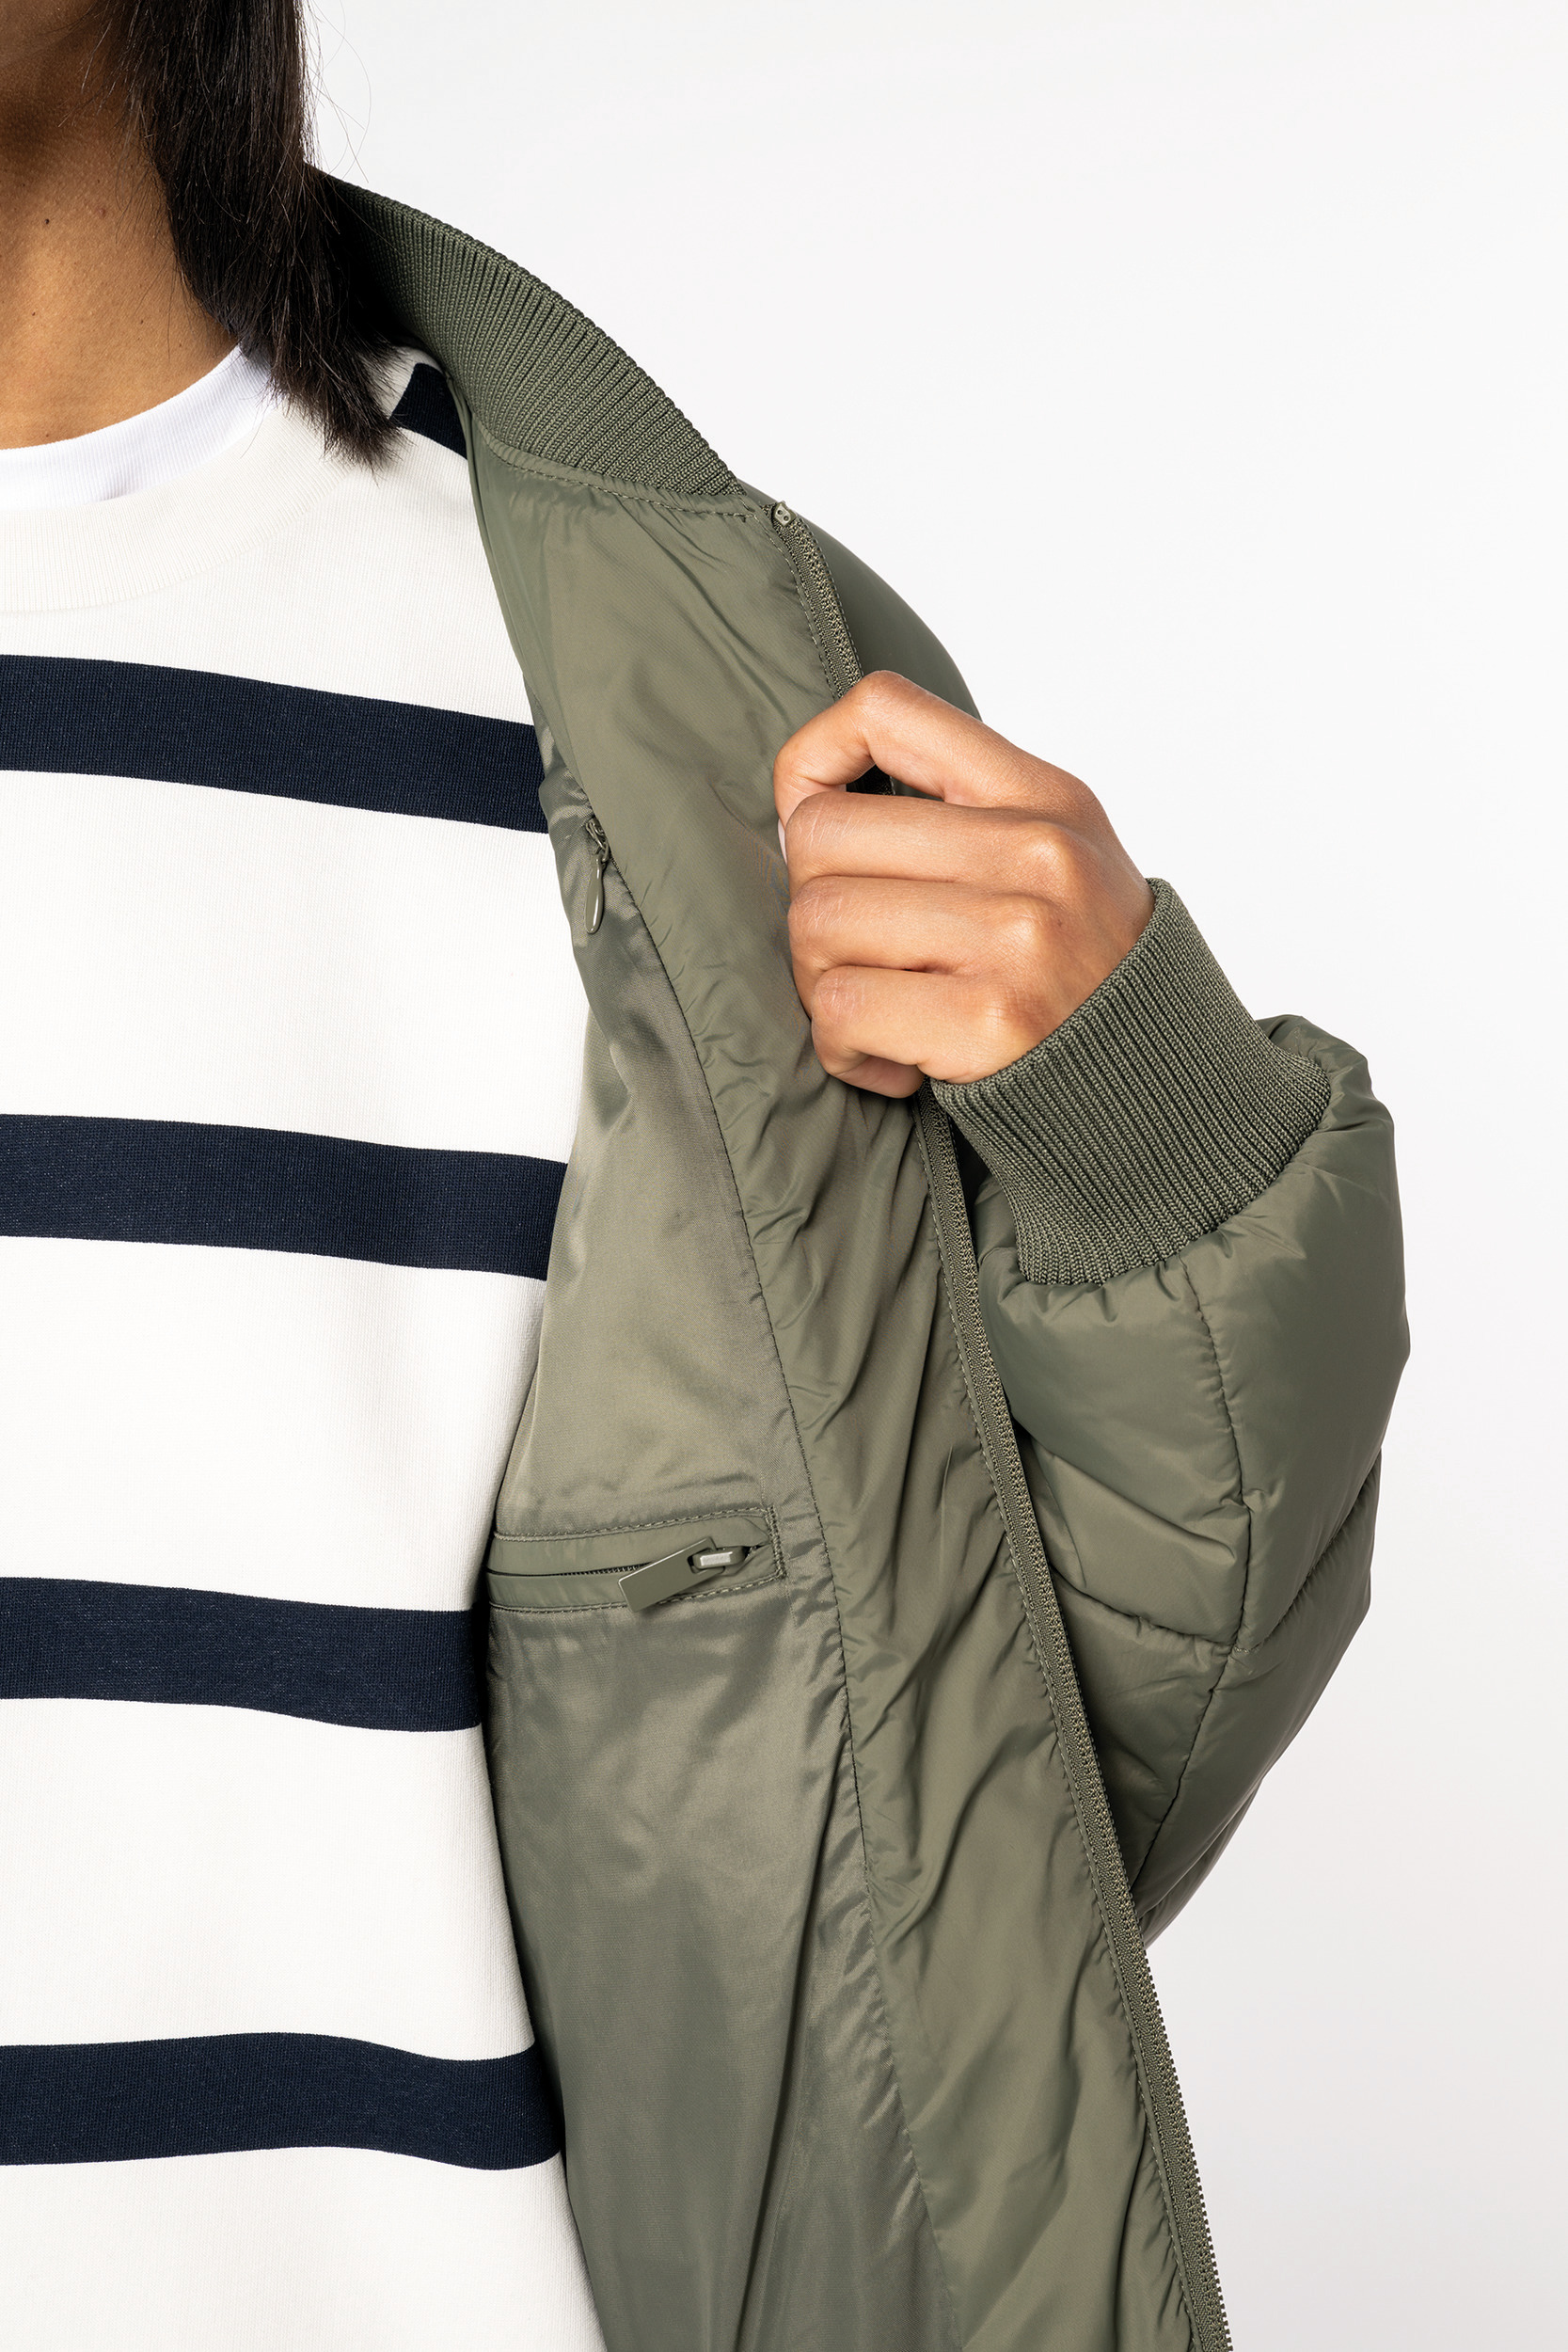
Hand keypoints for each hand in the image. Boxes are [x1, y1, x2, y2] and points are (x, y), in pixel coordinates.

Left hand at [773, 673, 1153, 1097]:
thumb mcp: (1060, 854)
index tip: (808, 816)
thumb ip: (960, 813)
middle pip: (821, 835)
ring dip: (820, 984)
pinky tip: (889, 1063)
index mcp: (1041, 796)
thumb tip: (808, 804)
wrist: (1163, 1083)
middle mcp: (1034, 852)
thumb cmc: (1087, 973)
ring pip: (818, 923)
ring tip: (873, 1012)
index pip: (885, 710)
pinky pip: (841, 1009)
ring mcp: (1016, 935)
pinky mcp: (991, 1020)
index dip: (812, 757)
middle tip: (851, 956)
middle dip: (809, 904)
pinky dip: (842, 1047)